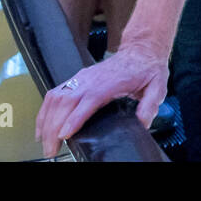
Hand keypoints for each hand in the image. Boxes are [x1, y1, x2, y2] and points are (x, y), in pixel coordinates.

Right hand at [35, 45, 168, 157]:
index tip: (63, 135)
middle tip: (51, 150)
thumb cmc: (147, 68)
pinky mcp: (77, 79)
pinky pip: (55, 93)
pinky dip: (45, 111)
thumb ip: (150, 105)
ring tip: (44, 142)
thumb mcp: (157, 86)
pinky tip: (43, 126)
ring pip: (55, 97)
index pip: (87, 101)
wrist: (140, 50)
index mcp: (109, 82)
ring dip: (45, 120)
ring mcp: (81, 78)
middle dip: (53, 127)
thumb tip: (143, 122)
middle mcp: (91, 79)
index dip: (73, 119)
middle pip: (65, 102)